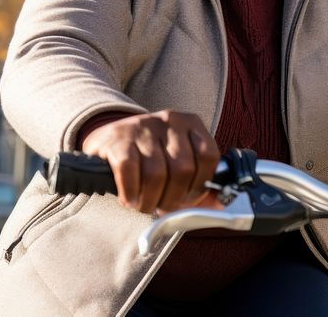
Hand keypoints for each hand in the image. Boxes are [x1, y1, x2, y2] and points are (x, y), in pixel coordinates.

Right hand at [81, 110, 219, 213]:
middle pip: (183, 168)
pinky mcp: (119, 138)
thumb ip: (198, 180)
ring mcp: (143, 127)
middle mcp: (170, 120)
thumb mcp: (176, 158)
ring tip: (145, 205)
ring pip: (156, 174)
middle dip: (174, 198)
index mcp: (190, 123)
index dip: (200, 185)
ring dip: (150, 200)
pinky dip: (131, 192)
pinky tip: (129, 198)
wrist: (108, 137)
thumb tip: (219, 206)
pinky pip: (130, 171)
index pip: (208, 156)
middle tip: (164, 208)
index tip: (188, 199)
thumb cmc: (149, 154)